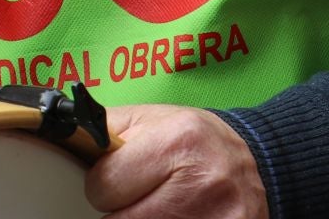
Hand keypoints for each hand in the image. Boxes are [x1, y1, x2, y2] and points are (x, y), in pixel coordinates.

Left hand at [84, 104, 268, 218]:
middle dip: (122, 209)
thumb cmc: (199, 142)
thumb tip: (68, 141)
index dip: (104, 184)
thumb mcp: (154, 120)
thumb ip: (107, 130)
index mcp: (177, 141)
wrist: (260, 165)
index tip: (118, 178)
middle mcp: (200, 183)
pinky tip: (177, 217)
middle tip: (142, 195)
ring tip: (160, 206)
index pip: (104, 185)